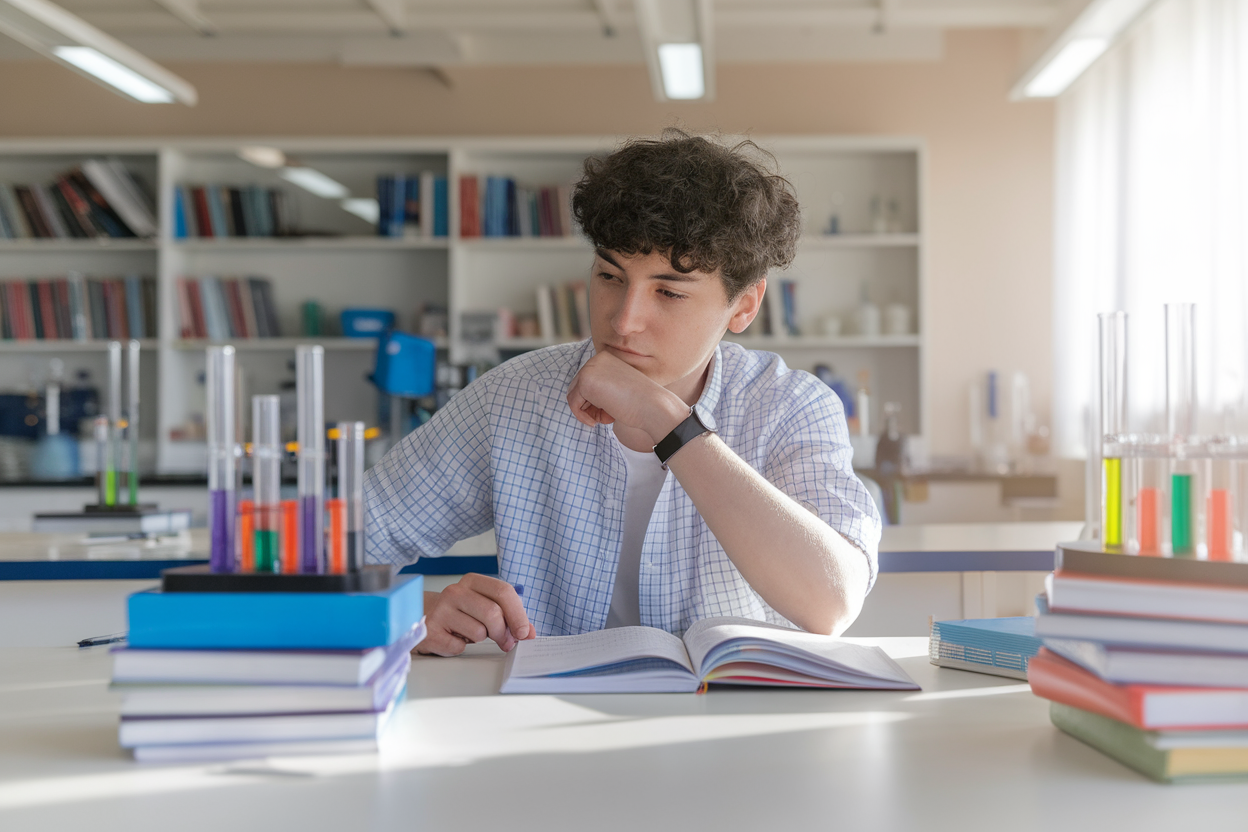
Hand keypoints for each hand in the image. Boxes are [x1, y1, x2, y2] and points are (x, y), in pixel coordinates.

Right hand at [416, 573, 533, 656]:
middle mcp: (455, 591)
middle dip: (503, 632)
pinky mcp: (431, 630)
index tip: (524, 632)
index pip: (503, 591)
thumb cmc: (461, 614)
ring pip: (478, 632)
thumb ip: (509, 617)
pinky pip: (460, 646)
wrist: (425, 618)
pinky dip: (462, 647)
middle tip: (505, 642)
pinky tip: (454, 638)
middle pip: (493, 613)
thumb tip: (529, 632)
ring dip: (480, 639)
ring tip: (469, 633)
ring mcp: (441, 610)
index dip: (518, 614)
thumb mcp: (485, 607)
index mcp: (472, 581)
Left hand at [566, 351, 686, 442]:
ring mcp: (590, 368)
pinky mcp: (585, 381)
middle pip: (577, 387)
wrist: (653, 406)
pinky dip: (583, 416)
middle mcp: (597, 359)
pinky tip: (600, 420)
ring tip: (606, 418)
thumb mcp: (618, 389)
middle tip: (606, 416)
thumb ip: (601, 387)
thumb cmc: (640, 402)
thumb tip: (579, 399)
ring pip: (573, 395)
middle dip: (589, 406)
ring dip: (587, 412)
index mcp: (606, 358)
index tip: (610, 409)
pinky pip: (573, 403)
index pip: (588, 381)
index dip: (595, 401)